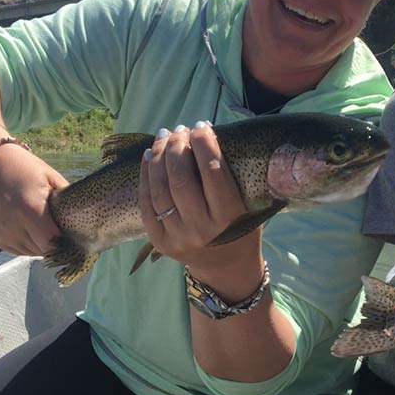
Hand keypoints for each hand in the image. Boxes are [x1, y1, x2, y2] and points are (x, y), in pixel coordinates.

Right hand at [0, 142, 67, 255]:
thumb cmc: (24, 168)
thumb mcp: (51, 178)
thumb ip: (67, 203)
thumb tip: (82, 222)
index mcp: (30, 210)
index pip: (54, 243)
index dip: (67, 242)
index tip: (75, 236)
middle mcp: (13, 226)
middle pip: (44, 250)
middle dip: (56, 244)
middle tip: (63, 231)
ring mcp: (1, 234)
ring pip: (32, 252)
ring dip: (42, 244)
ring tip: (45, 226)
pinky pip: (18, 249)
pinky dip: (28, 243)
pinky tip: (30, 227)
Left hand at [138, 122, 259, 283]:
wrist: (227, 268)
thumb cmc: (242, 228)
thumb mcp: (248, 205)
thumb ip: (230, 176)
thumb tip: (208, 136)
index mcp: (229, 216)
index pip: (213, 172)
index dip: (204, 143)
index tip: (201, 126)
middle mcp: (202, 228)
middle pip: (181, 178)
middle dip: (177, 147)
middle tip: (179, 130)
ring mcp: (178, 236)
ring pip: (160, 188)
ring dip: (159, 157)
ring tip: (163, 137)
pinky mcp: (160, 242)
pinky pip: (147, 204)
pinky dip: (145, 177)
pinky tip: (149, 157)